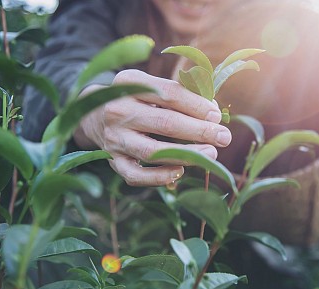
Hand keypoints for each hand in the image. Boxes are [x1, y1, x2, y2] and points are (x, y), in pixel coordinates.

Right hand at [74, 69, 231, 185]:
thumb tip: (213, 112)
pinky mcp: (112, 160)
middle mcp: (118, 110)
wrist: (94, 115)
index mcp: (130, 83)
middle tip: (224, 137)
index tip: (217, 115)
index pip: (169, 94)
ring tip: (211, 154)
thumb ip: (181, 93)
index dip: (197, 106)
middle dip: (199, 131)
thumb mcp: (151, 85)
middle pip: (165, 122)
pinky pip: (135, 175)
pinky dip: (159, 176)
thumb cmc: (136, 99)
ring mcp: (113, 137)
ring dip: (186, 155)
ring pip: (153, 151)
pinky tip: (180, 172)